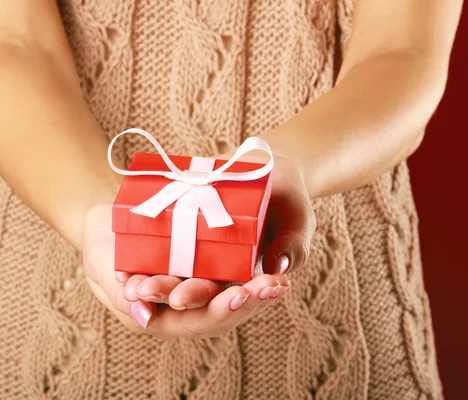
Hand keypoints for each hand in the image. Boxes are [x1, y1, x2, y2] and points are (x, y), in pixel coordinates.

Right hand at [83, 203, 291, 337]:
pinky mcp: (205, 269)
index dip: (217, 311)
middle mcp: (182, 308)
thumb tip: (144, 315)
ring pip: (231, 299)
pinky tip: (274, 266)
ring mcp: (195, 289)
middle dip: (248, 302)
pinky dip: (252, 273)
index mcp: (159, 315)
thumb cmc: (101, 245)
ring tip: (280, 281)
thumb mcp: (102, 265)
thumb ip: (118, 291)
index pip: (193, 321)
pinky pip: (232, 277)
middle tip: (272, 286)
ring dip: (258, 292)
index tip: (239, 295)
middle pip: (220, 314)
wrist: (107, 223)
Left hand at [122, 153, 315, 323]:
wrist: (267, 168)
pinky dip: (137, 266)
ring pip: (170, 284)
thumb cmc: (286, 198)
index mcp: (246, 281)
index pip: (236, 300)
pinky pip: (152, 257)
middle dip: (184, 297)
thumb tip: (280, 267)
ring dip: (155, 289)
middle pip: (198, 298)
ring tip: (140, 288)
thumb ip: (294, 243)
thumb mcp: (298, 218)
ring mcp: (194, 260)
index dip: (232, 303)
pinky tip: (124, 274)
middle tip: (171, 296)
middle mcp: (217, 276)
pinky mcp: (174, 239)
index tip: (235, 294)